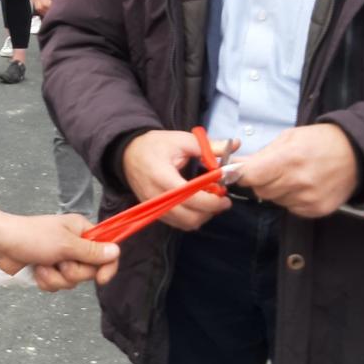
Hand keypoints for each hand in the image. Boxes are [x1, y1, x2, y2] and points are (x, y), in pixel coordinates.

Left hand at [0, 203, 120, 291]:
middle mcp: (74, 244)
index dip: (107, 266)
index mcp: (81, 230)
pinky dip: (46, 281)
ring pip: (72, 281)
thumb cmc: (31, 237)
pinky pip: (57, 284)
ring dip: (56, 277)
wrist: (1, 244)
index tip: (101, 280)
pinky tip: (36, 270)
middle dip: (72, 272)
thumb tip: (116, 251)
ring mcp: (61, 258)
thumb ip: (92, 251)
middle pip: (89, 270)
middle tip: (60, 263)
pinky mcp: (49, 269)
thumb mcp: (65, 245)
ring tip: (43, 265)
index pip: (106, 250)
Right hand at [120, 129, 236, 230]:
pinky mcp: (153, 212)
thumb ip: (209, 147)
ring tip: (211, 203)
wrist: (128, 154)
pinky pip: (176, 224)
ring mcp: (153, 207)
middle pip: (188, 216)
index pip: (190, 197)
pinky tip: (198, 207)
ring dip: (202, 217)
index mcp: (162, 176)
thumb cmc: (155, 145)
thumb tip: (235, 144)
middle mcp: (155, 196)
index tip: (225, 196)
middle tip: (222, 201)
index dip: (211, 200)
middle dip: (209, 211)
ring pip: (183, 223)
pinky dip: (191, 219)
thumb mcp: (182, 140)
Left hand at [234, 123, 358, 217]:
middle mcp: (299, 182)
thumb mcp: (289, 138)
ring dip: (277, 190)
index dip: (241, 175)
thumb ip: (262, 154)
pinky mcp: (316, 210)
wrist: (357, 155)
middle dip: (261, 181)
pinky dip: (291, 198)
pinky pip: (290, 207)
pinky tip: (304, 186)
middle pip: (260, 191)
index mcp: (289, 159)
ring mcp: (308, 199)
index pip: (251, 176)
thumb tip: (235, 166)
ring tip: (294, 175)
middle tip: (274, 169)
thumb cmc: (321, 141)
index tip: (238, 172)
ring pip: (274, 200)